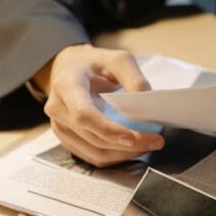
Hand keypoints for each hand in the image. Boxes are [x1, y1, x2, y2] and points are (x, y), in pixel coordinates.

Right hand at [39, 44, 164, 165]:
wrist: (69, 68)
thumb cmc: (94, 63)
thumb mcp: (117, 58)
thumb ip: (133, 77)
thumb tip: (145, 101)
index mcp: (66, 85)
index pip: (84, 115)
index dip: (109, 130)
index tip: (134, 138)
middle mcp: (58, 109)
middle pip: (94, 138)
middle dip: (128, 145)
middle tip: (156, 141)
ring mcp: (60, 127)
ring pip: (95, 152)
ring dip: (124, 154)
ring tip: (148, 145)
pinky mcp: (67, 139)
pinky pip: (92, 156)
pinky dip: (116, 156)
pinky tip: (132, 149)